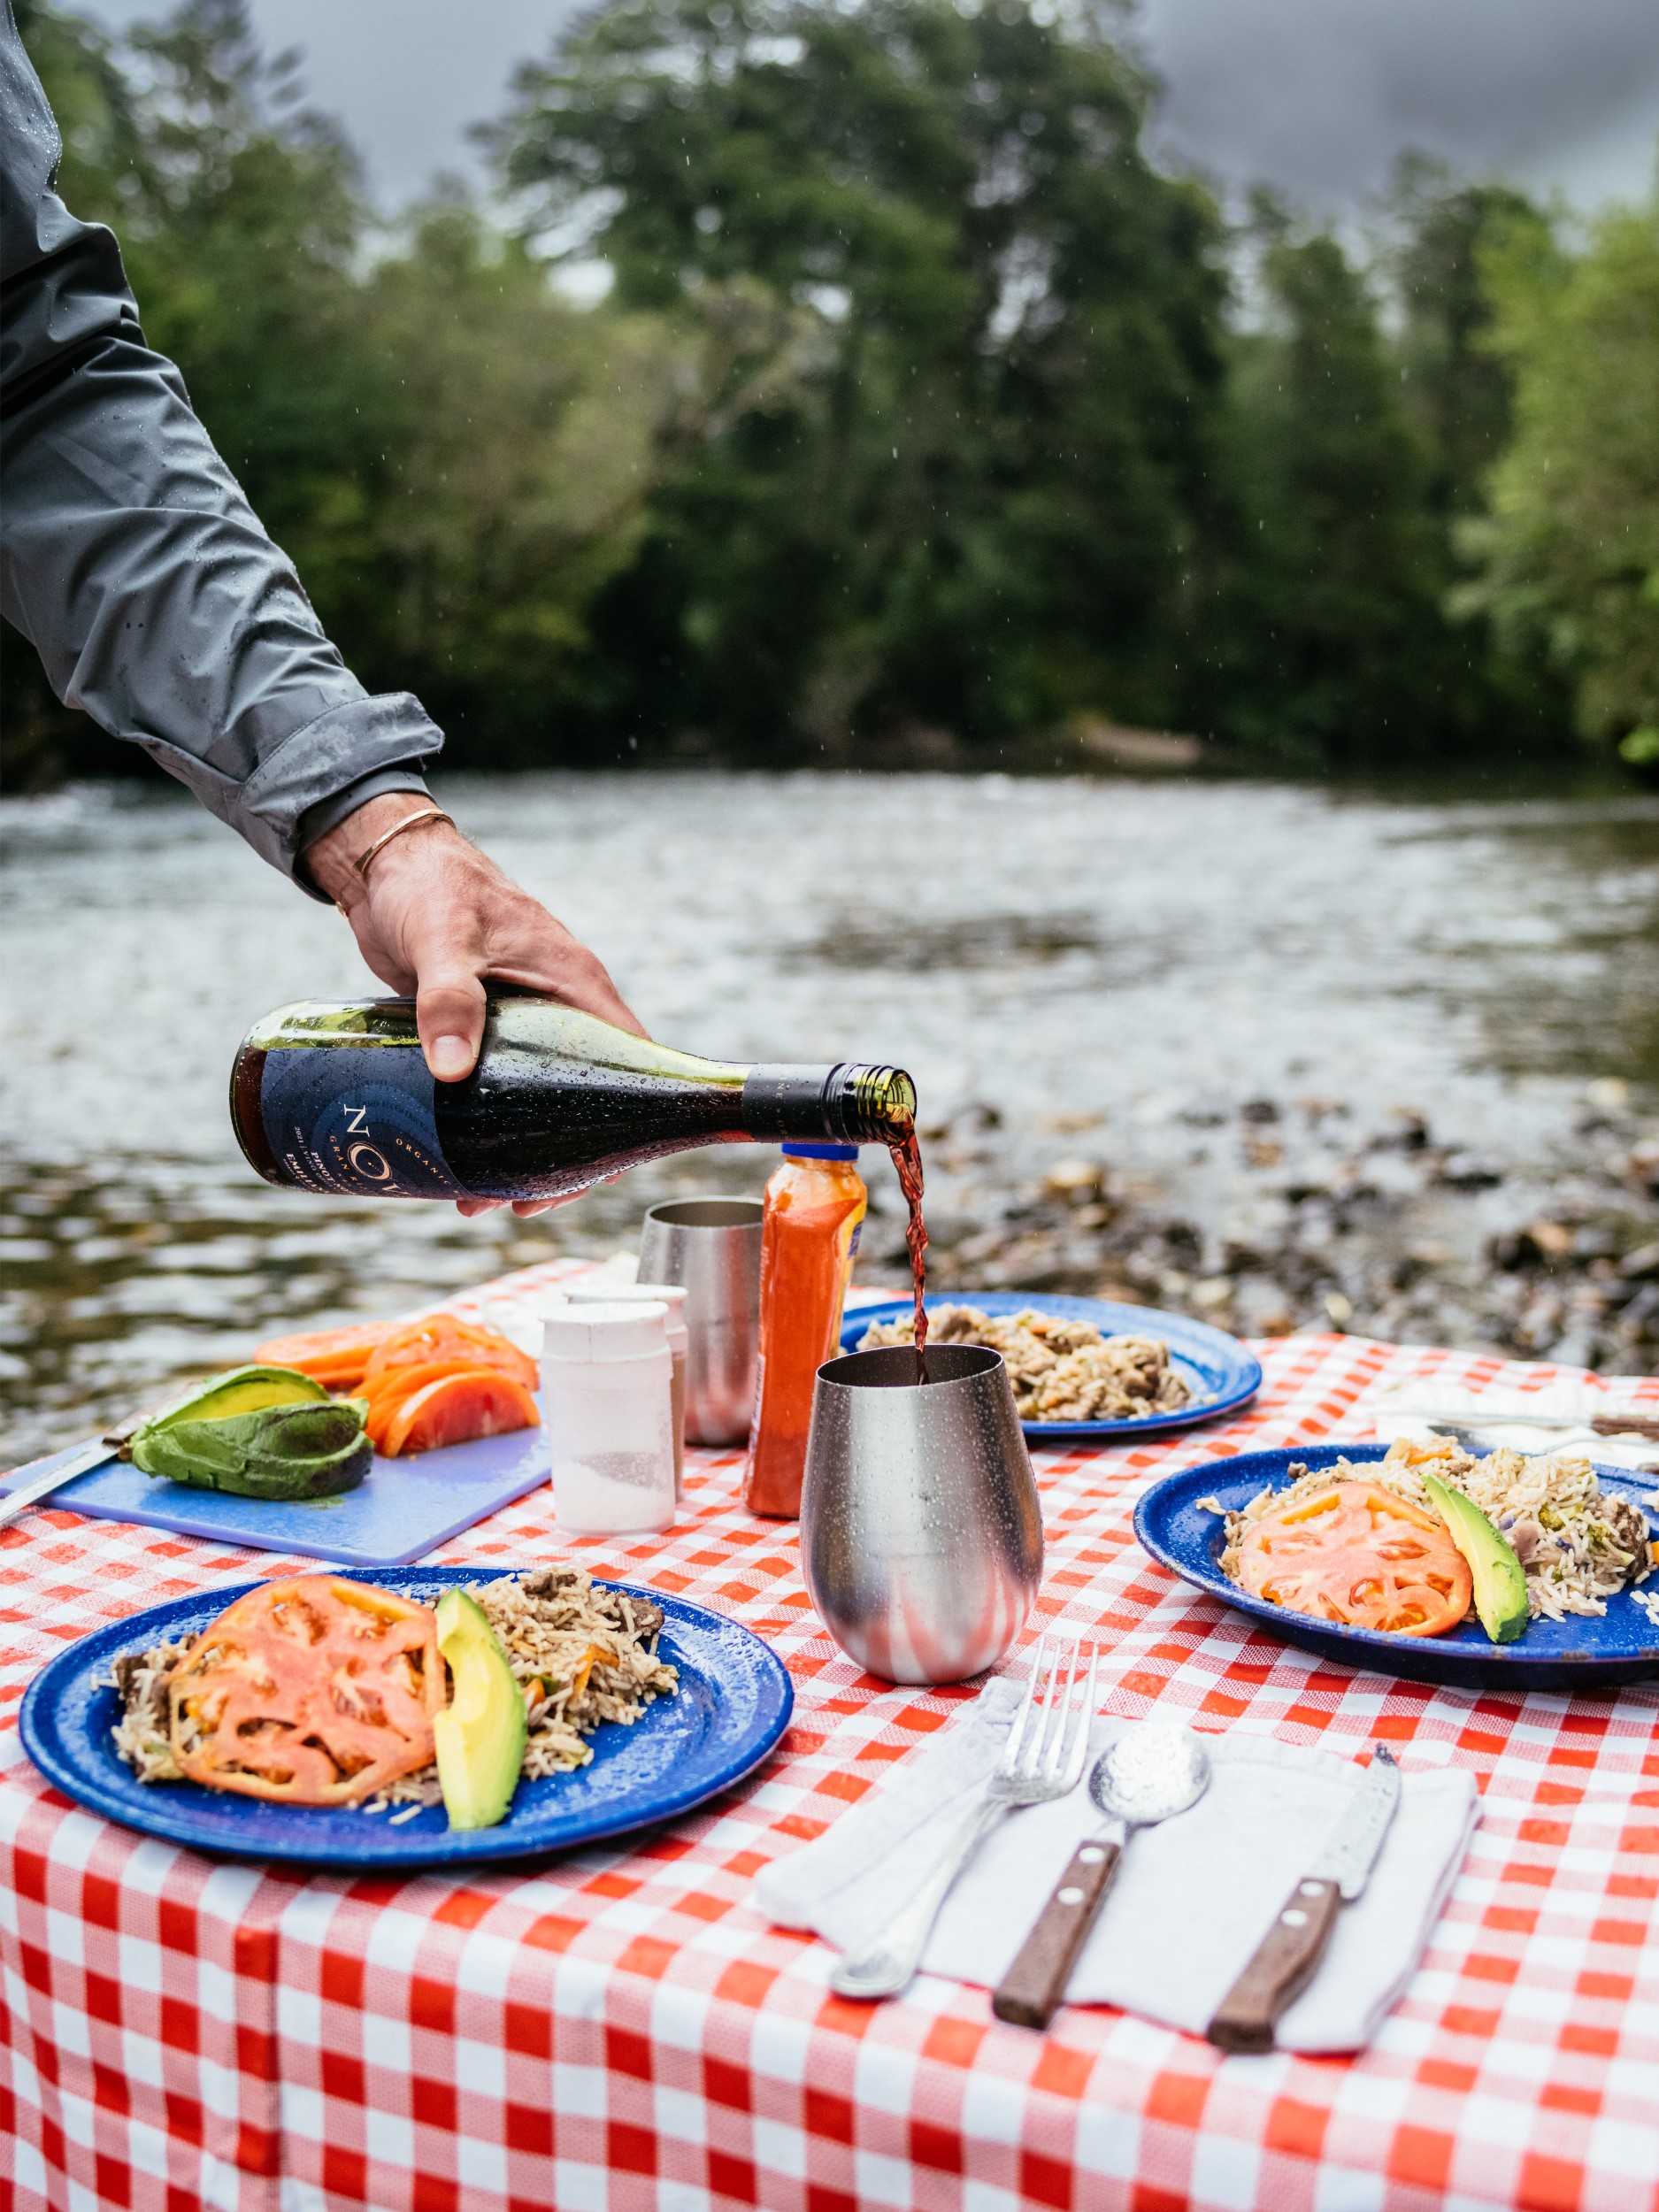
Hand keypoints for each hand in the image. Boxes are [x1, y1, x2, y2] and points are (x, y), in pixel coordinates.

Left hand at [304, 795, 644, 1216]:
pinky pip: (500, 1088)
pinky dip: (485, 1128)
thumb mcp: (443, 942)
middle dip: (558, 1158)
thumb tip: (451, 1073)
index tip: (593, 1175)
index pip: (631, 1063)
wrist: (385, 863)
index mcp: (575, 985)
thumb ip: (448, 1001)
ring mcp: (522, 1020)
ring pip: (539, 1100)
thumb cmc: (429, 887)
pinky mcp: (483, 1027)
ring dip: (515, 1151)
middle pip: (584, 1097)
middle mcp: (560, 1007)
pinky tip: (453, 1159)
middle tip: (515, 1203)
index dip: (626, 1123)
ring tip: (474, 1198)